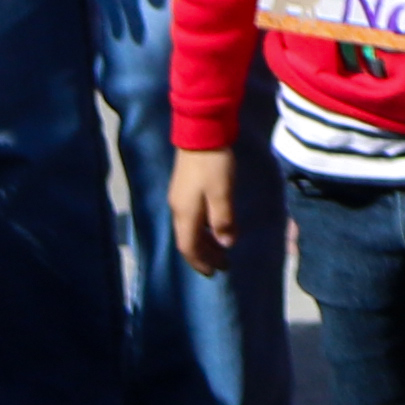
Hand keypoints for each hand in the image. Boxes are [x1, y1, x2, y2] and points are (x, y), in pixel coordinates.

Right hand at [168, 144, 238, 273]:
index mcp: (185, 213)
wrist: (201, 132)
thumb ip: (224, 219)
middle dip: (204, 254)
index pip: (189, 247)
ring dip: (205, 241)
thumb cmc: (213, 165)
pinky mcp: (185, 186)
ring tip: (221, 248)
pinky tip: (215, 225)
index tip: (216, 272)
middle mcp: (178, 208)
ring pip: (190, 228)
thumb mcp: (222, 193)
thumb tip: (226, 244)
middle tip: (223, 264)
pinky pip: (192, 217)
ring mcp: (180, 197)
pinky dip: (203, 227)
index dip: (201, 262)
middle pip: (188, 240)